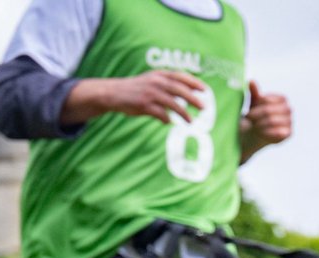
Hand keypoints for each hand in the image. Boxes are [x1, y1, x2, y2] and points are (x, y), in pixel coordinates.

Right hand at [61, 71, 205, 125]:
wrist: (113, 92)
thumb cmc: (137, 89)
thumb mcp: (152, 81)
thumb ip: (169, 86)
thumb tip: (189, 96)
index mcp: (159, 74)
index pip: (181, 76)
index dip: (194, 82)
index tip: (205, 90)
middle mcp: (156, 82)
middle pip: (179, 89)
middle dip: (193, 98)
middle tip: (204, 107)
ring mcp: (150, 93)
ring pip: (172, 103)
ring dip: (183, 113)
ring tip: (191, 121)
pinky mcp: (143, 104)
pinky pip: (160, 114)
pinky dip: (166, 119)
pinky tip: (168, 122)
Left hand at [239, 80, 291, 162]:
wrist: (257, 132)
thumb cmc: (256, 115)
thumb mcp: (253, 103)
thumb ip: (254, 92)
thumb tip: (251, 81)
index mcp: (282, 99)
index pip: (268, 100)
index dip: (257, 106)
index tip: (249, 110)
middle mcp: (288, 109)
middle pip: (269, 110)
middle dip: (256, 115)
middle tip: (248, 118)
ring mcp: (290, 121)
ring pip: (272, 121)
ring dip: (259, 124)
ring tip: (253, 125)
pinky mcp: (289, 133)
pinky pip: (277, 132)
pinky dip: (266, 132)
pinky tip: (259, 133)